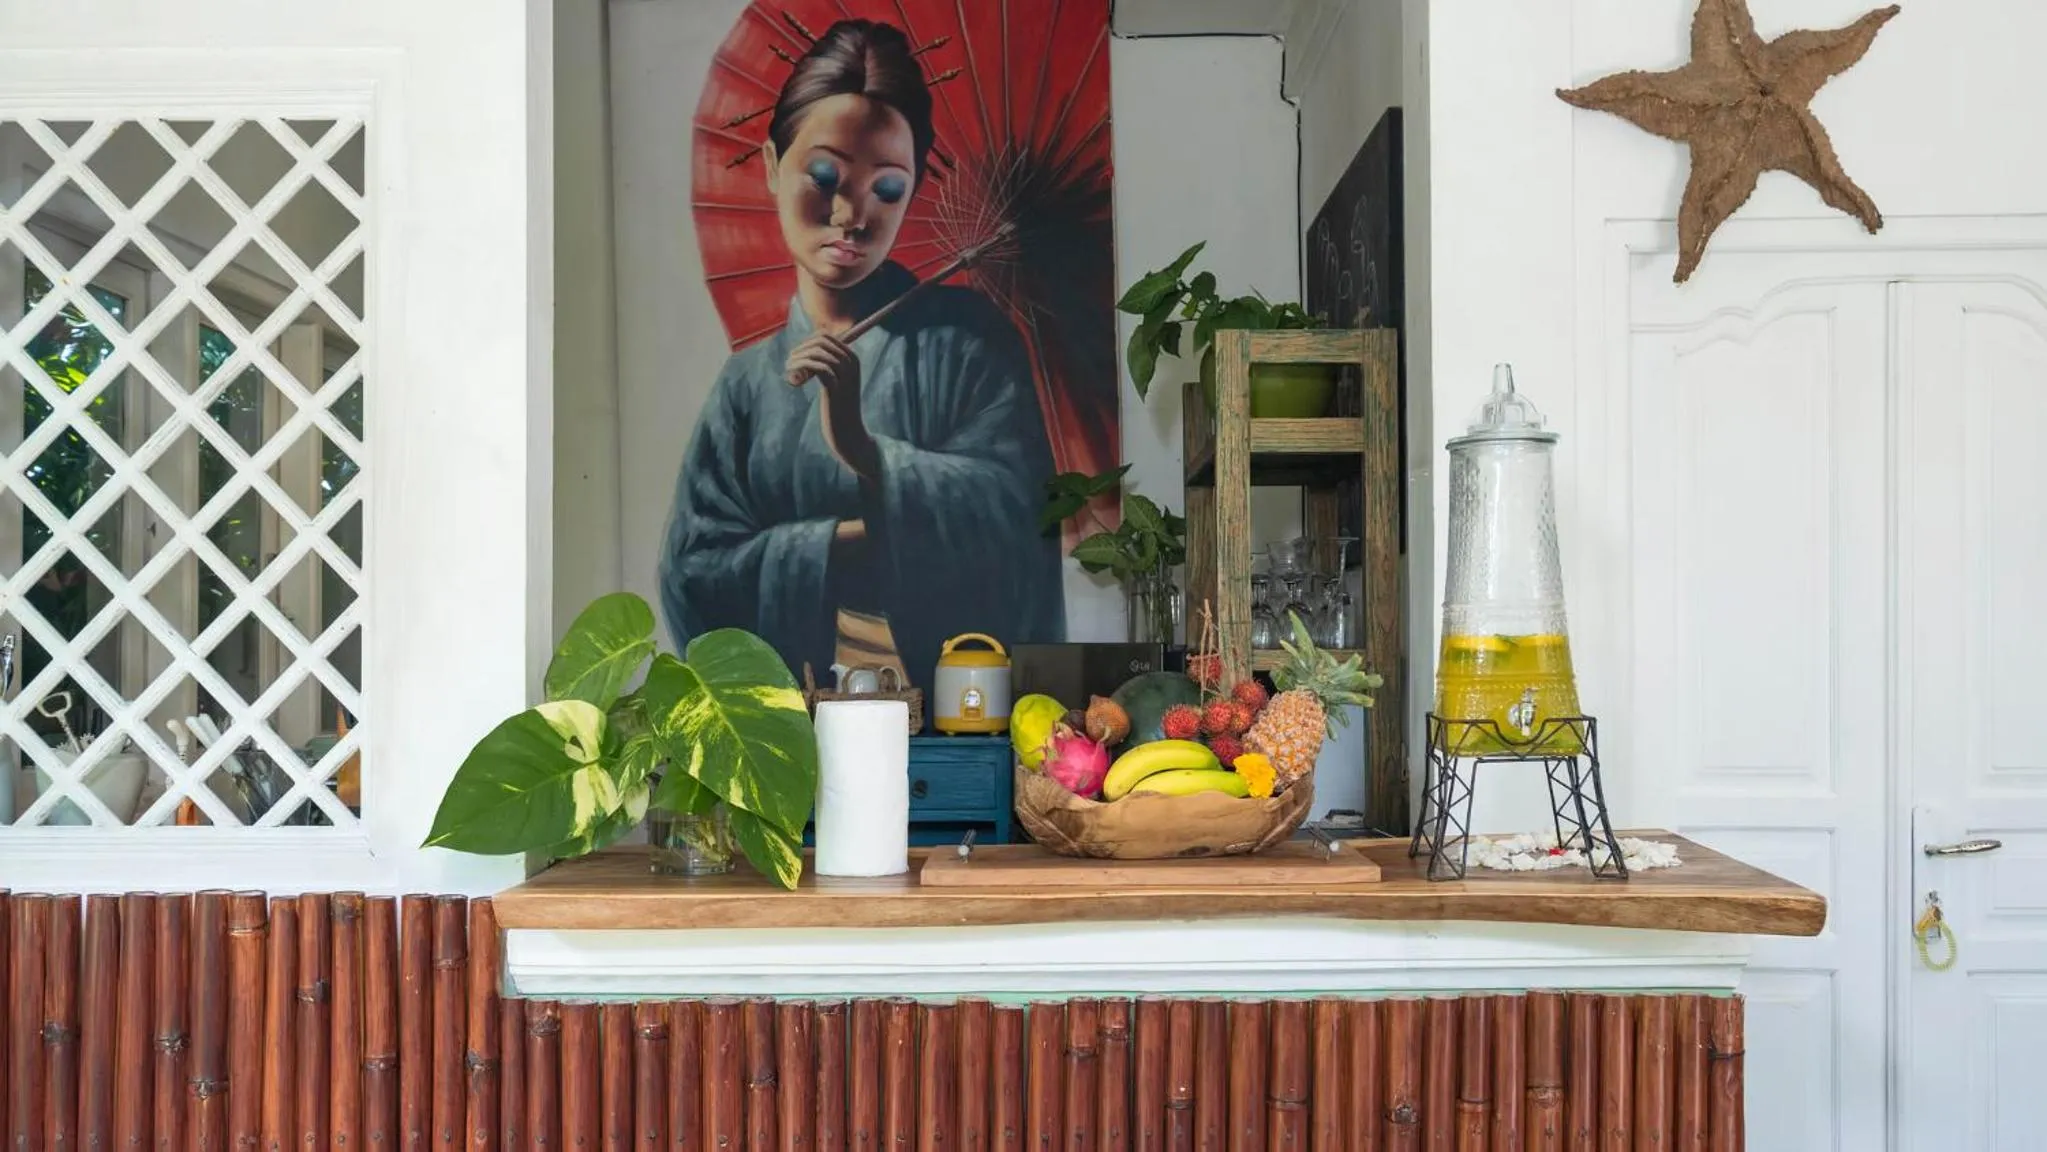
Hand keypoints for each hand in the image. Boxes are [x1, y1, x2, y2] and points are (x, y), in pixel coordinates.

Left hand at [786, 333, 878, 478]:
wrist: (849, 434)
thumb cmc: (838, 409)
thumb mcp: (836, 383)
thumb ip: (827, 366)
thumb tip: (805, 350)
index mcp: (853, 359)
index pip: (825, 337)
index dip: (806, 343)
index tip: (796, 356)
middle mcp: (851, 364)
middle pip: (820, 341)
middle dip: (801, 349)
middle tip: (789, 363)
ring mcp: (845, 376)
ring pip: (817, 352)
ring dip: (798, 359)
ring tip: (788, 369)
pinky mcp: (835, 388)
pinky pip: (816, 367)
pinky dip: (800, 367)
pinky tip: (792, 378)